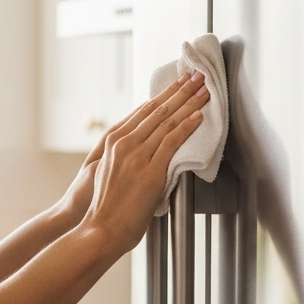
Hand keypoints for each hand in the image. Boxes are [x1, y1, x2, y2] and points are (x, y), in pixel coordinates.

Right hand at [80, 71, 209, 255]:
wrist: (99, 229)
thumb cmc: (106, 209)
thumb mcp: (110, 174)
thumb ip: (126, 159)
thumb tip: (145, 155)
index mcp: (114, 142)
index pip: (143, 110)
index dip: (163, 94)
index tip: (178, 82)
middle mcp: (124, 143)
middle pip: (158, 109)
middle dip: (180, 90)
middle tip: (197, 75)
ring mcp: (136, 155)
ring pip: (167, 120)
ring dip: (188, 102)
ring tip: (204, 89)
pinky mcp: (149, 171)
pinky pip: (172, 142)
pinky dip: (187, 126)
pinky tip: (199, 115)